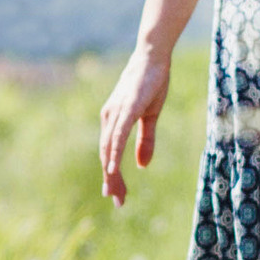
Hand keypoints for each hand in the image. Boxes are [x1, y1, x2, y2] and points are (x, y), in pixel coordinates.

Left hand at [99, 47, 171, 206]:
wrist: (153, 57)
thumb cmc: (151, 83)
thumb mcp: (149, 116)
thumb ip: (145, 141)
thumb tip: (141, 165)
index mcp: (113, 120)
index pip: (110, 153)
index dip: (113, 175)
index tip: (117, 195)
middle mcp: (109, 117)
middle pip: (106, 155)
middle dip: (111, 180)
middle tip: (117, 201)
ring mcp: (116, 112)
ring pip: (109, 148)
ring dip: (111, 171)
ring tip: (114, 191)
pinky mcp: (126, 107)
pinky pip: (118, 134)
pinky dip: (114, 151)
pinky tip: (112, 166)